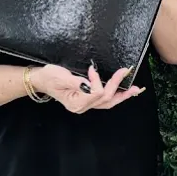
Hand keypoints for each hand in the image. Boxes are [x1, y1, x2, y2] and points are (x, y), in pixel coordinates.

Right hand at [29, 64, 143, 113]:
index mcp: (76, 103)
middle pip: (105, 99)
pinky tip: (124, 91)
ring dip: (122, 95)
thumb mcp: (60, 76)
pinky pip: (105, 101)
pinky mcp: (88, 100)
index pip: (95, 94)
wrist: (41, 79)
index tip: (91, 69)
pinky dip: (116, 96)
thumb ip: (75, 81)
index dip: (97, 81)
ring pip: (108, 102)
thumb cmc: (49, 77)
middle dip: (117, 85)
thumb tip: (89, 83)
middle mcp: (82, 107)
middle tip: (125, 72)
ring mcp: (86, 105)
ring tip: (135, 89)